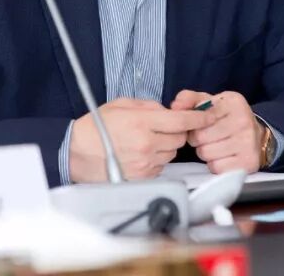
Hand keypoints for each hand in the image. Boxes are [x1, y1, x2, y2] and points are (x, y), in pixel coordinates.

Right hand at [69, 98, 216, 182]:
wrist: (75, 153)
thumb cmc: (95, 127)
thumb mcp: (121, 105)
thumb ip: (149, 106)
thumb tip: (169, 111)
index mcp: (142, 123)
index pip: (181, 121)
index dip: (198, 118)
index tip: (208, 115)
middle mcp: (147, 144)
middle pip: (179, 138)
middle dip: (175, 131)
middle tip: (160, 127)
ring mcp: (145, 164)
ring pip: (171, 153)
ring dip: (165, 146)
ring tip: (144, 141)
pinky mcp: (142, 178)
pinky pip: (160, 166)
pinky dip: (156, 159)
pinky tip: (138, 154)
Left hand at [171, 90, 263, 173]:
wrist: (256, 135)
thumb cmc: (227, 118)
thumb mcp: (210, 101)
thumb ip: (189, 99)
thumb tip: (175, 106)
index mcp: (234, 102)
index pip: (199, 118)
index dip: (194, 124)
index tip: (200, 125)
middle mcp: (244, 121)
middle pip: (200, 137)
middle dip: (197, 139)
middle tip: (206, 137)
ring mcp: (248, 143)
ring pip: (206, 153)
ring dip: (205, 152)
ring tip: (214, 145)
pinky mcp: (248, 163)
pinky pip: (216, 167)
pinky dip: (214, 164)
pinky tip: (222, 156)